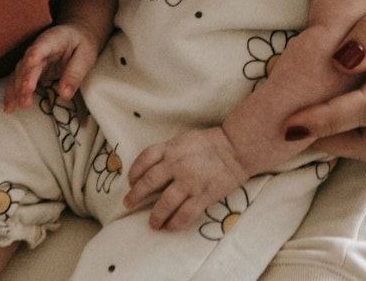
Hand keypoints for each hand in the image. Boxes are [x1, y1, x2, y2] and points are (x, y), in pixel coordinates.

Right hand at [2, 21, 99, 112]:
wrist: (75, 36)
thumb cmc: (82, 45)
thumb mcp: (86, 57)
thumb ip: (75, 74)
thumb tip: (64, 94)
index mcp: (55, 39)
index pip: (43, 45)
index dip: (36, 53)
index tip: (31, 62)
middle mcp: (38, 48)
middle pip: (28, 63)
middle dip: (25, 79)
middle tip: (26, 95)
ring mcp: (31, 60)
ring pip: (19, 73)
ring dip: (17, 89)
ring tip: (17, 106)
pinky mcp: (28, 70)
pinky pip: (17, 81)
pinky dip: (12, 94)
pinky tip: (8, 108)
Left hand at [124, 126, 248, 230]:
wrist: (237, 148)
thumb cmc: (212, 142)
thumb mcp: (185, 139)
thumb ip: (169, 151)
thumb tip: (154, 167)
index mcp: (172, 148)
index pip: (145, 159)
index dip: (134, 172)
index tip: (130, 181)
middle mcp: (177, 165)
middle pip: (149, 182)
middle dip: (136, 195)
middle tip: (128, 203)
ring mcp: (190, 181)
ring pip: (165, 203)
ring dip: (156, 216)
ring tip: (153, 224)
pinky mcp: (203, 195)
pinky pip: (184, 214)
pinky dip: (175, 223)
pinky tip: (170, 227)